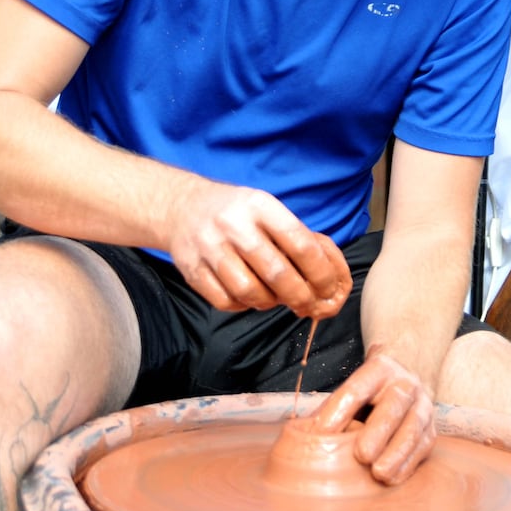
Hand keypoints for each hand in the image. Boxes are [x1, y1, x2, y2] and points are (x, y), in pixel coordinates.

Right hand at [168, 180, 351, 318]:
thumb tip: (328, 275)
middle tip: (308, 304)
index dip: (320, 271)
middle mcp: (234, 225)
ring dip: (270, 302)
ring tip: (276, 298)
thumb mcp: (265, 208)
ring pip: (250, 291)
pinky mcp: (192, 270)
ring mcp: (210, 247)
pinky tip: (249, 296)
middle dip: (300, 296)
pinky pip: (225, 301)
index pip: (300, 243)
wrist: (182, 207)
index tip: (329, 287)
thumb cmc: (236, 212)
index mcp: (259, 205)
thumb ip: (293, 236)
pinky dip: (243, 305)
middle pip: (277, 273)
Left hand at [311, 351, 435, 484]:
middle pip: (393, 404)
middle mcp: (405, 383)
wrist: (405, 378)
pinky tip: (392, 478)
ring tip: (378, 473)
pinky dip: (408, 464)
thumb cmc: (369, 390)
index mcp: (380, 367)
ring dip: (396, 452)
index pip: (358, 387)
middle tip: (361, 455)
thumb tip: (303, 435)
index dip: (339, 410)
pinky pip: (423, 446)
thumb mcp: (353, 387)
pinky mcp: (432, 429)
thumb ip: (333, 408)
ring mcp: (423, 405)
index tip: (322, 433)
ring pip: (413, 427)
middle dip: (378, 431)